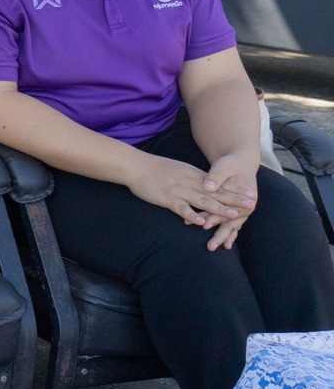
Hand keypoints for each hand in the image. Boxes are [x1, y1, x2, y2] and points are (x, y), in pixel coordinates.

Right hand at [128, 154, 249, 228]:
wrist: (136, 166)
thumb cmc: (156, 168)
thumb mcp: (179, 170)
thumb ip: (193, 178)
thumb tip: (205, 185)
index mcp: (195, 176)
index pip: (220, 184)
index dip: (236, 190)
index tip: (251, 195)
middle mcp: (191, 183)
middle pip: (216, 193)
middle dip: (235, 199)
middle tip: (252, 204)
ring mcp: (179, 191)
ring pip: (203, 201)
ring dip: (219, 209)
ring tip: (234, 215)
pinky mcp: (166, 199)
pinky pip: (181, 209)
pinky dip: (191, 215)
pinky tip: (201, 222)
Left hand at [201, 151, 260, 249]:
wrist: (241, 163)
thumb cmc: (231, 164)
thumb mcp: (224, 166)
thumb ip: (216, 177)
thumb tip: (207, 186)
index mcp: (245, 195)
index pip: (228, 208)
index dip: (216, 216)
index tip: (204, 223)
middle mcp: (247, 205)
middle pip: (231, 222)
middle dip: (220, 234)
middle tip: (210, 246)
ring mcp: (243, 210)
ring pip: (232, 226)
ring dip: (222, 237)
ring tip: (212, 248)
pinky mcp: (238, 211)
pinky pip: (233, 225)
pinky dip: (227, 234)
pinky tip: (224, 245)